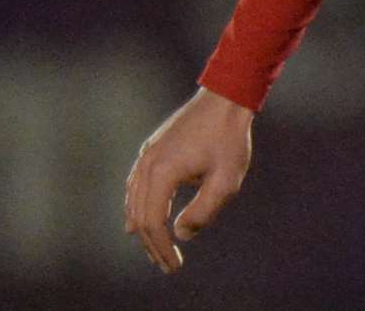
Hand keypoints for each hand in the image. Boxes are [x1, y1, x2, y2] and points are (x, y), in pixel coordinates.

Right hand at [124, 86, 254, 273]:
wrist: (226, 98)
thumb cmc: (230, 138)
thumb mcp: (226, 180)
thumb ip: (203, 211)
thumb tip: (180, 234)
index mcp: (161, 173)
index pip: (153, 223)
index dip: (161, 248)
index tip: (174, 266)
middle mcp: (146, 164)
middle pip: (139, 215)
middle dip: (151, 244)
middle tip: (167, 264)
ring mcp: (147, 155)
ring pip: (134, 201)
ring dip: (143, 228)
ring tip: (155, 248)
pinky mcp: (153, 148)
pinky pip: (136, 185)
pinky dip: (138, 207)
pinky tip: (139, 219)